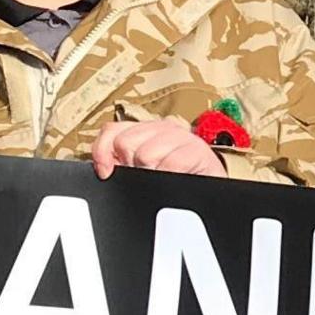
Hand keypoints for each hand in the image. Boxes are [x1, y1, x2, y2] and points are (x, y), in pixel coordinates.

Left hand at [92, 118, 224, 178]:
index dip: (103, 151)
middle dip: (130, 166)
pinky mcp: (197, 150)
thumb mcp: (145, 168)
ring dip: (150, 174)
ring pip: (145, 154)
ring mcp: (180, 136)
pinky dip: (168, 177)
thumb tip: (104, 166)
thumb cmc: (178, 178)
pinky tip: (173, 180)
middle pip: (125, 143)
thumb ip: (123, 162)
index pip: (112, 130)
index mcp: (146, 129)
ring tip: (161, 178)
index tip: (105, 172)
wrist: (212, 187)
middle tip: (144, 176)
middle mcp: (162, 127)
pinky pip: (170, 164)